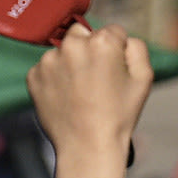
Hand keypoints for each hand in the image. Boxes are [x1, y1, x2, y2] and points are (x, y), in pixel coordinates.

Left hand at [23, 23, 153, 169]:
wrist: (87, 146)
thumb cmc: (119, 114)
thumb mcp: (144, 76)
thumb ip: (136, 47)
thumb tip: (121, 38)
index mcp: (101, 41)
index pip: (111, 31)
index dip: (116, 50)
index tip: (113, 71)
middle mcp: (71, 45)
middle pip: (83, 34)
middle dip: (89, 48)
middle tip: (95, 78)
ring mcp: (48, 62)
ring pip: (63, 51)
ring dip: (70, 63)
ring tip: (79, 91)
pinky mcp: (33, 77)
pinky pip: (46, 68)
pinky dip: (54, 77)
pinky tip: (65, 96)